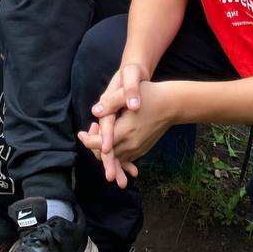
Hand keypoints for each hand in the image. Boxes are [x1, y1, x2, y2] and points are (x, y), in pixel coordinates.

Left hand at [83, 61, 151, 179]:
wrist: (172, 104)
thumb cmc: (149, 94)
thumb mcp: (127, 93)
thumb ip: (110, 102)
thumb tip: (94, 111)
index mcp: (125, 131)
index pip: (99, 145)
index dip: (87, 140)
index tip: (81, 134)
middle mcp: (131, 144)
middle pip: (105, 155)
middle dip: (94, 145)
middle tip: (90, 130)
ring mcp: (138, 149)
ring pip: (115, 158)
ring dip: (104, 150)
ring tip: (98, 133)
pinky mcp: (142, 149)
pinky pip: (125, 158)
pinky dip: (116, 155)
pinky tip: (110, 143)